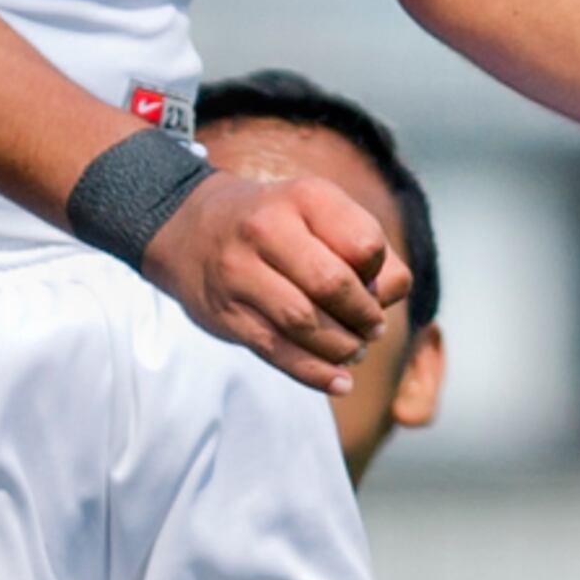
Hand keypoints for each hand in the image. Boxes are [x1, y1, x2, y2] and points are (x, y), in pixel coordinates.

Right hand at [149, 163, 405, 391]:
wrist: (191, 230)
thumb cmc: (277, 224)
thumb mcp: (320, 212)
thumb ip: (364, 247)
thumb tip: (387, 299)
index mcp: (304, 197)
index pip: (364, 244)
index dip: (380, 273)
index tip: (374, 285)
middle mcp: (267, 228)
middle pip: (332, 284)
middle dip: (363, 317)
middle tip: (372, 330)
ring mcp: (239, 272)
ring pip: (303, 321)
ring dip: (341, 346)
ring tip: (354, 351)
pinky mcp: (225, 313)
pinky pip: (276, 350)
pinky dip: (313, 372)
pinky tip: (339, 383)